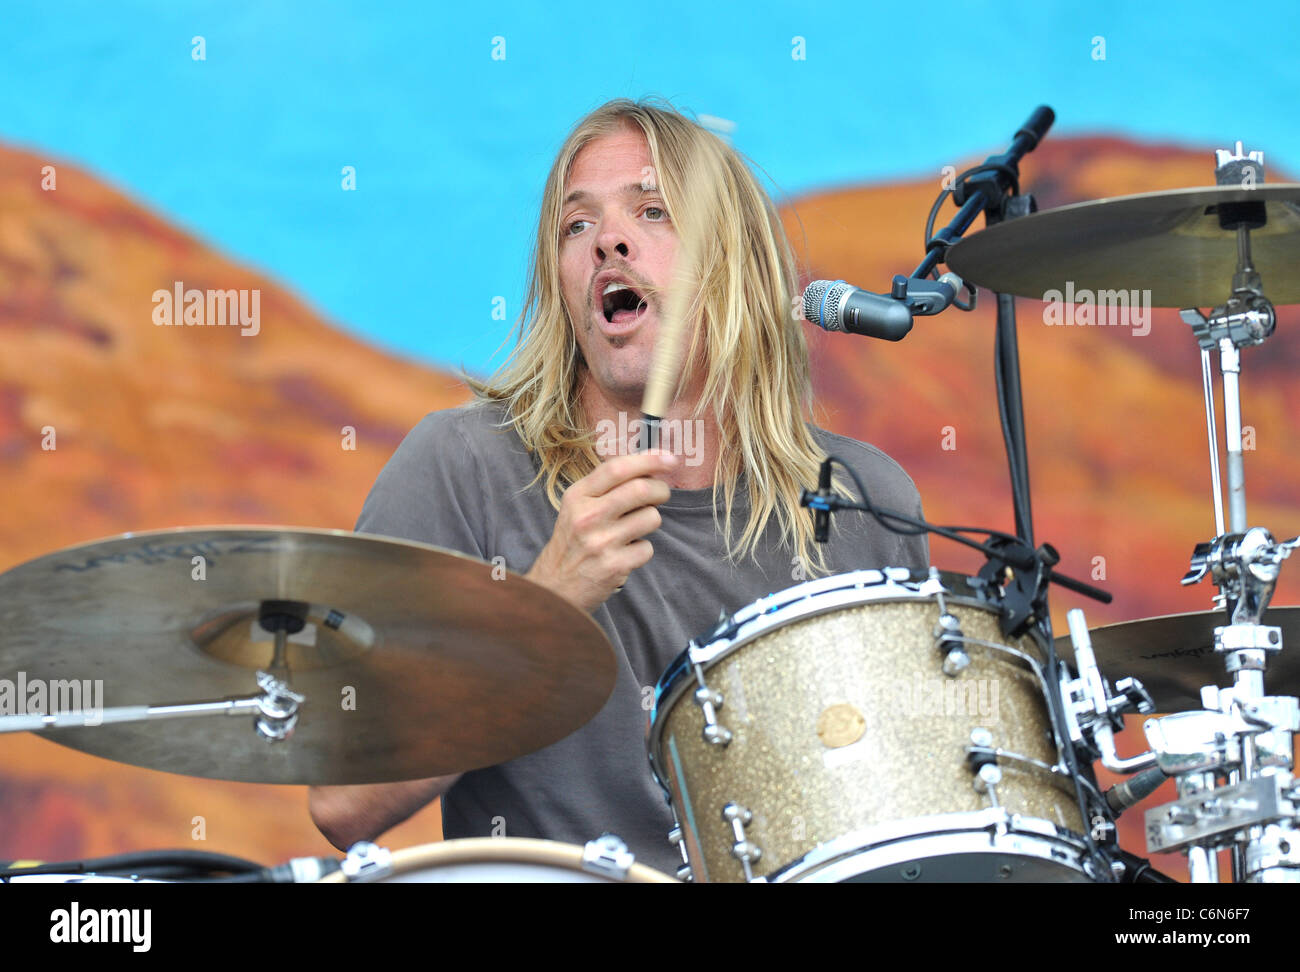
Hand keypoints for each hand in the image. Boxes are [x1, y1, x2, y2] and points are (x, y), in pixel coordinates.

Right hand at [525, 450, 676, 611]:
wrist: (554, 588)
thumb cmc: (573, 542)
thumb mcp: (577, 507)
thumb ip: (607, 486)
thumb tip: (652, 466)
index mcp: (578, 496)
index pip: (618, 468)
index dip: (649, 460)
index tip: (670, 459)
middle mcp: (587, 516)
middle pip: (641, 489)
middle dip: (661, 490)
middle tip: (661, 494)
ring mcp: (601, 542)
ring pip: (651, 518)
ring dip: (650, 521)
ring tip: (634, 529)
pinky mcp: (614, 566)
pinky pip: (648, 548)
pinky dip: (642, 550)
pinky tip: (625, 553)